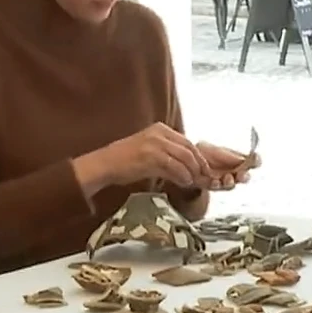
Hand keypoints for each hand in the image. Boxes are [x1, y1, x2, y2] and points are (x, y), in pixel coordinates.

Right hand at [73, 122, 209, 194]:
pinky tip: (184, 183)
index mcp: (161, 129)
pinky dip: (182, 176)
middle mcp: (159, 133)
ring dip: (192, 172)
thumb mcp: (150, 148)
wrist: (105, 164)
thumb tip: (189, 165)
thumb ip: (168, 152)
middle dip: (200, 165)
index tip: (205, 169)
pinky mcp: (150, 157)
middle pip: (189, 148)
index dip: (199, 157)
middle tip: (204, 177)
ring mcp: (155, 144)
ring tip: (193, 182)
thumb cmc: (127, 160)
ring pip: (184, 157)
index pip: (187, 142)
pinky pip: (174, 167)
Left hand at [195, 142, 256, 190]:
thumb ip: (231, 155)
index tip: (254, 156)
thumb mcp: (220, 150)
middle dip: (244, 176)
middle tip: (242, 175)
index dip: (256, 160)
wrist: (193, 161)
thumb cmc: (210, 154)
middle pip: (245, 177)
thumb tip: (244, 157)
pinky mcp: (212, 186)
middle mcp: (235, 173)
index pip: (254, 162)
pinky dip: (216, 184)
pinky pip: (216, 187)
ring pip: (231, 184)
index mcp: (241, 162)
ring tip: (227, 178)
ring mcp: (224, 181)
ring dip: (230, 182)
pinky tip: (215, 182)